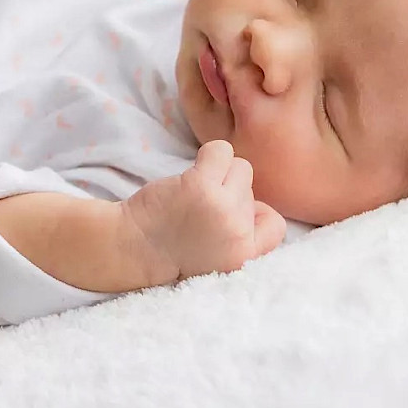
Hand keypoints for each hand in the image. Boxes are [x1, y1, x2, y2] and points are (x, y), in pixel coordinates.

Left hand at [119, 140, 286, 282]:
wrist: (131, 248)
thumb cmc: (172, 247)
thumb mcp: (219, 257)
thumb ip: (242, 234)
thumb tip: (257, 203)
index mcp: (244, 256)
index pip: (277, 225)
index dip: (256, 215)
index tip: (228, 217)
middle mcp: (237, 234)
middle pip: (252, 190)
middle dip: (228, 192)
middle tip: (199, 208)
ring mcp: (222, 208)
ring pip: (240, 168)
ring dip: (218, 173)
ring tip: (192, 191)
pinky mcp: (201, 186)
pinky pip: (221, 150)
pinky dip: (208, 155)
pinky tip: (188, 176)